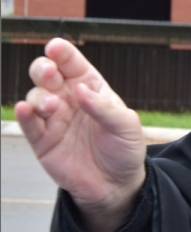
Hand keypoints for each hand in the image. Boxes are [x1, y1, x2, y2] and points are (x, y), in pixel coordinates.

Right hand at [15, 38, 146, 231]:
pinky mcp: (42, 141)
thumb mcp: (126, 125)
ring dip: (39, 97)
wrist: (116, 184)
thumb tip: (81, 90)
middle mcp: (69, 99)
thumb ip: (104, 108)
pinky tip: (24, 109)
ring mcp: (54, 119)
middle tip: (48, 71)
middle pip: (47, 75)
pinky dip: (24, 115)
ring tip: (53, 106)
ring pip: (35, 97)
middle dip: (43, 67)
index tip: (55, 47)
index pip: (74, 64)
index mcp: (91, 88)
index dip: (63, 53)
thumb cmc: (125, 149)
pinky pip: (28, 124)